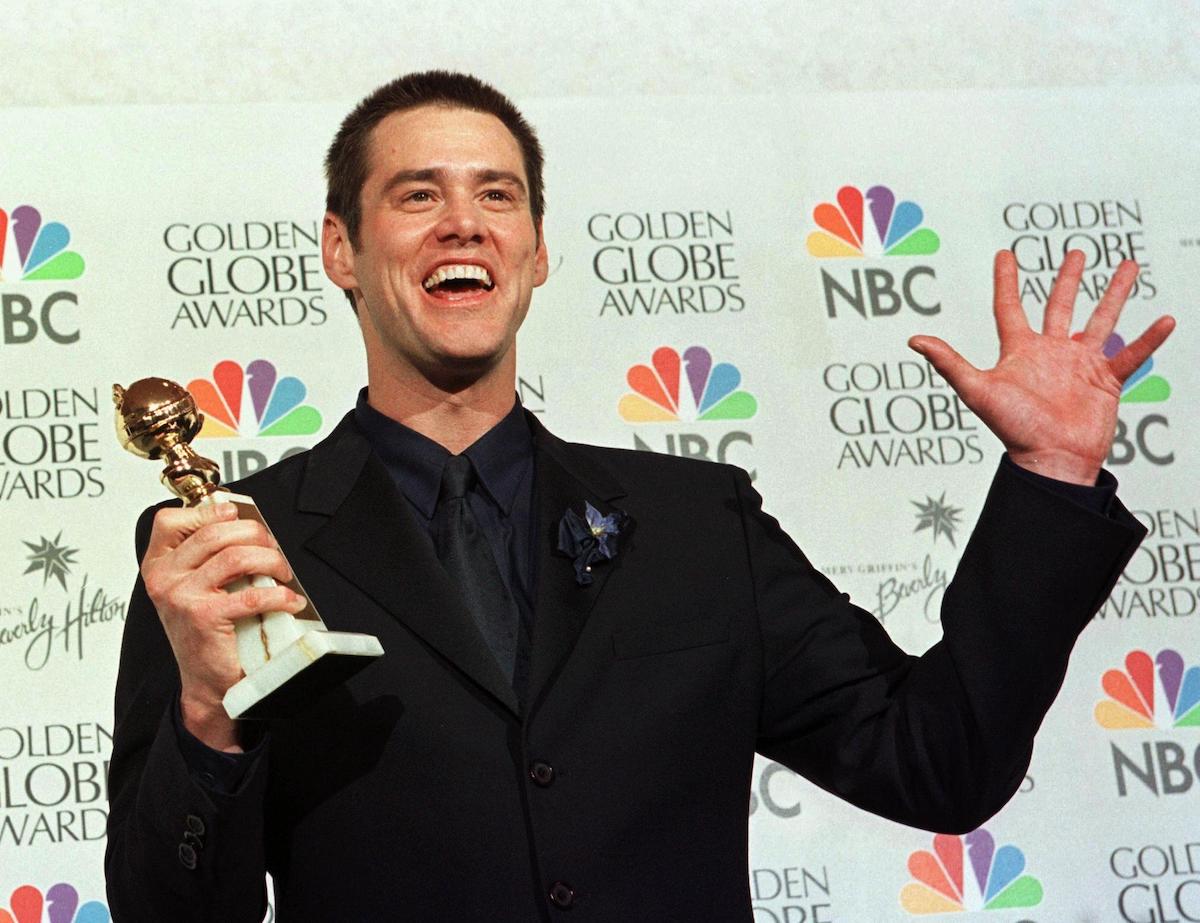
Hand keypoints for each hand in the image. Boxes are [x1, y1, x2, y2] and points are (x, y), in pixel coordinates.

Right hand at [140, 501, 306, 749]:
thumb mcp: (196, 586)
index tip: (236, 515)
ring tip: (281, 573)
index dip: (208, 510)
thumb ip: (208, 554)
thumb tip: (242, 520)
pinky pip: (251, 594)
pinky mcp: (205, 617)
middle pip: (215, 532)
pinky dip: (280, 595)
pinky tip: (289, 600)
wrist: (206, 680)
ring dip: (270, 560)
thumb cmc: (206, 630)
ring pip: (236, 557)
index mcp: (158, 565)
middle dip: (254, 533)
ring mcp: (182, 596)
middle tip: (272, 548)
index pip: (170, 520)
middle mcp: (164, 578)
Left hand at [908, 249, 1174, 484]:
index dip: (1005, 280)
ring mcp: (1080, 365)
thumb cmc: (1013, 429)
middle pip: (1060, 305)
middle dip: (1068, 279)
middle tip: (1076, 252)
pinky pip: (1131, 355)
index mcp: (1020, 351)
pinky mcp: (1106, 381)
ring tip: (1127, 264)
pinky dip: (1149, 339)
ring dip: (1114, 293)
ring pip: (1101, 319)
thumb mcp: (978, 390)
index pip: (1009, 306)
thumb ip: (949, 362)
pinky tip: (1165, 319)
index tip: (1005, 254)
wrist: (1051, 460)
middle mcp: (1051, 353)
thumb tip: (914, 339)